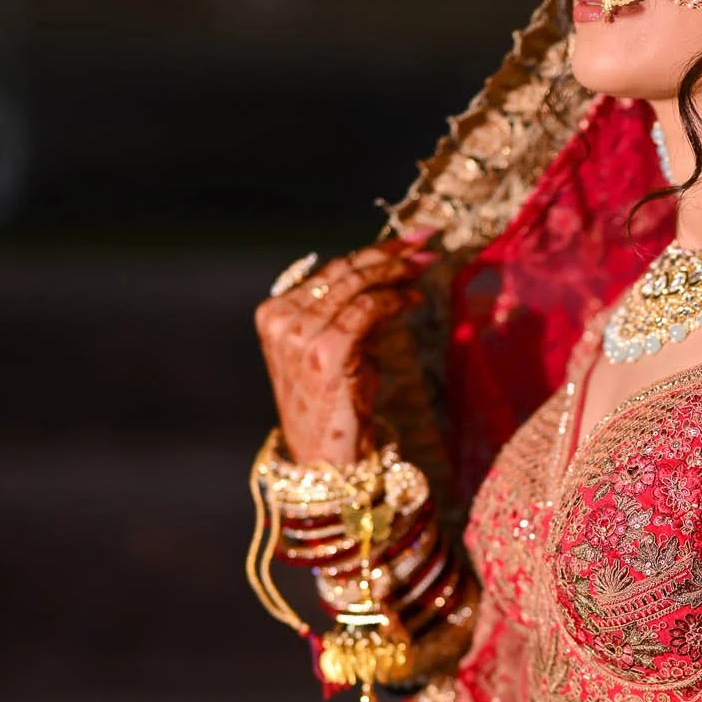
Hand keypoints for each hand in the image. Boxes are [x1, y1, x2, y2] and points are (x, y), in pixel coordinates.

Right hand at [255, 241, 433, 466]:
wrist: (327, 460)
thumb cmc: (336, 406)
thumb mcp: (339, 348)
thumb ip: (354, 311)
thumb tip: (393, 276)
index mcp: (275, 313)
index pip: (329, 271)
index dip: (371, 252)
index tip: (409, 241)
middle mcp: (282, 320)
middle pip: (343, 270)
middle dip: (390, 253)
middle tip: (426, 243)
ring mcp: (300, 336)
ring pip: (356, 285)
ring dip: (397, 272)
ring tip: (425, 267)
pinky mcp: (326, 352)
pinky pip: (367, 309)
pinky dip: (395, 299)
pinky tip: (415, 299)